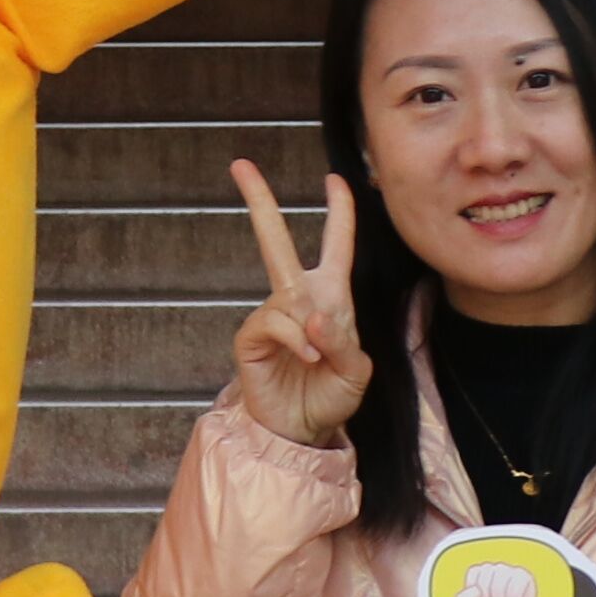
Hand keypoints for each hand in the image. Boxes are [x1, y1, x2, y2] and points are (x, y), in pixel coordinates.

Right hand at [227, 161, 375, 447]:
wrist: (304, 432)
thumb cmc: (332, 397)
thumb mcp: (356, 370)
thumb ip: (341, 340)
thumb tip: (312, 318)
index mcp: (331, 298)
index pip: (336, 246)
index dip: (339, 213)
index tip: (335, 180)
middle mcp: (298, 299)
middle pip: (275, 242)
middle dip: (259, 202)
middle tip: (239, 164)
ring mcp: (272, 316)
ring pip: (288, 298)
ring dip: (308, 327)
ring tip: (317, 359)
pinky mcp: (252, 338)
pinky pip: (273, 322)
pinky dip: (294, 338)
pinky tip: (305, 358)